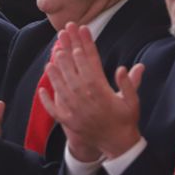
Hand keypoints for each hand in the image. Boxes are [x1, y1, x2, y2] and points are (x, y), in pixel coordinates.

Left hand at [39, 23, 143, 160]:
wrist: (118, 144)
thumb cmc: (126, 120)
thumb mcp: (132, 101)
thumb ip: (129, 84)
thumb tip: (124, 68)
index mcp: (100, 89)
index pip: (91, 61)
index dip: (86, 44)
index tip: (82, 29)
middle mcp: (85, 97)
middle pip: (73, 68)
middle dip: (68, 49)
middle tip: (63, 33)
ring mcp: (75, 109)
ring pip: (61, 85)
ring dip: (56, 70)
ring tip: (52, 56)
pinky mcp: (68, 121)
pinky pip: (54, 109)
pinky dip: (47, 100)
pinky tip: (42, 90)